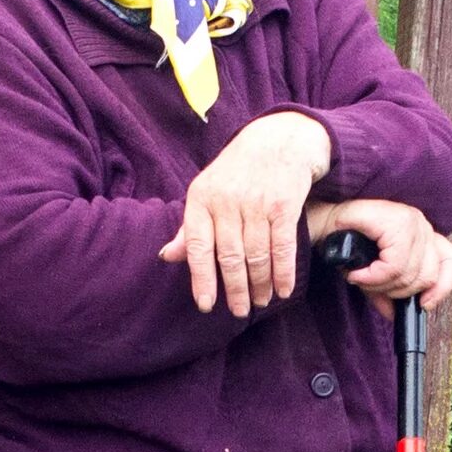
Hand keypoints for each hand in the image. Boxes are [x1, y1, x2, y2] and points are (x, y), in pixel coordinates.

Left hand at [160, 111, 332, 315]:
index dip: (201, 278)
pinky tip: (283, 289)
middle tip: (238, 310)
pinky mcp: (285, 205)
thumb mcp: (205, 193)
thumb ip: (189, 228)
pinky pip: (283, 247)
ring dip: (260, 284)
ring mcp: (257, 203)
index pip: (198, 246)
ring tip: (260, 301)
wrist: (277, 140)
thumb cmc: (235, 174)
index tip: (206, 305)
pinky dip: (284, 272)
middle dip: (235, 289)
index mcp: (200, 199)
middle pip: (230, 256)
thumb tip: (166, 256)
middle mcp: (227, 201)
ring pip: (257, 255)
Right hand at [304, 196, 451, 311]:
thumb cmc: (345, 241)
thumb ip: (388, 289)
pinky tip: (359, 275)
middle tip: (371, 287)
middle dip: (397, 291)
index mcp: (423, 233)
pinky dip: (376, 277)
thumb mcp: (374, 270)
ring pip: (410, 272)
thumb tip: (396, 314)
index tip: (421, 305)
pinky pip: (394, 265)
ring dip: (381, 285)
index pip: (449, 262)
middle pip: (427, 274)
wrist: (319, 223)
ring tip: (361, 279)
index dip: (440, 289)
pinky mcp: (392, 221)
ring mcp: (409, 220)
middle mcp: (420, 223)